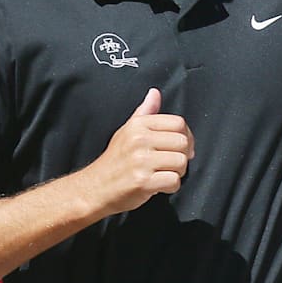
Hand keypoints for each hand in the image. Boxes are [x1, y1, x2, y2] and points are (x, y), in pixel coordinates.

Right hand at [86, 88, 194, 215]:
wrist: (95, 188)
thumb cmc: (114, 161)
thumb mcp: (126, 131)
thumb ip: (145, 112)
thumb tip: (155, 93)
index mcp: (138, 125)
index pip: (178, 123)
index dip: (186, 136)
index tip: (181, 147)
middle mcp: (139, 139)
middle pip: (182, 142)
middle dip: (183, 156)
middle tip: (171, 164)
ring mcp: (141, 160)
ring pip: (181, 162)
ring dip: (178, 173)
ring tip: (164, 174)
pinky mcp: (143, 181)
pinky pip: (174, 181)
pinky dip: (171, 187)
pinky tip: (159, 186)